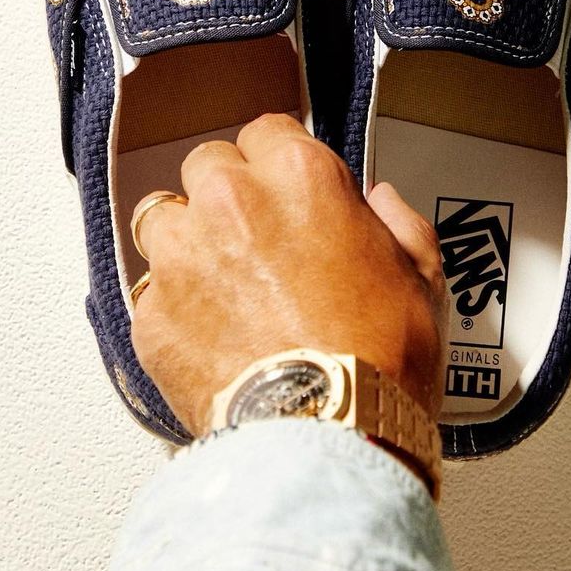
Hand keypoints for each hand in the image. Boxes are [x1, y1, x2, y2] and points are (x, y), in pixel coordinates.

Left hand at [129, 113, 446, 436]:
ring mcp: (184, 255)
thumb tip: (380, 201)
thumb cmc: (378, 363)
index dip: (278, 162)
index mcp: (299, 176)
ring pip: (161, 217)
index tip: (284, 189)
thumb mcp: (421, 278)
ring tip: (219, 284)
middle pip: (207, 164)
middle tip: (254, 237)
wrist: (327, 439)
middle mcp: (232, 201)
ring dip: (187, 241)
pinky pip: (149, 290)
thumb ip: (397, 222)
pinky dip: (172, 306)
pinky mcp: (152, 313)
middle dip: (227, 193)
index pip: (267, 130)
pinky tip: (208, 334)